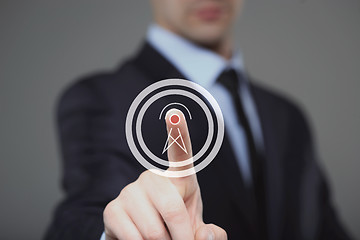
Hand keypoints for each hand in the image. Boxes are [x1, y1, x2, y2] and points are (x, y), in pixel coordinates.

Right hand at [103, 109, 226, 239]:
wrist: (144, 237)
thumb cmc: (176, 227)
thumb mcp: (197, 230)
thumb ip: (211, 235)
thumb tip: (205, 235)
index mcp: (179, 178)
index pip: (180, 153)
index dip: (178, 133)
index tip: (174, 114)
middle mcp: (152, 178)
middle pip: (173, 209)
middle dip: (182, 238)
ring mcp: (130, 192)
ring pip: (154, 231)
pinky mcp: (112, 209)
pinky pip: (133, 238)